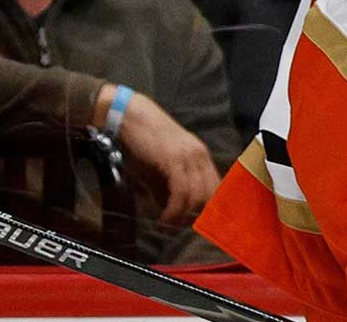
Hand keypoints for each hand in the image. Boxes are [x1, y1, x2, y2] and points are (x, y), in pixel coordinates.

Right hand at [97, 84, 220, 225]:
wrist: (131, 116)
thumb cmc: (143, 142)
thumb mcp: (160, 168)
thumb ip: (169, 189)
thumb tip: (174, 214)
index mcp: (201, 156)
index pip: (216, 188)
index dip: (209, 209)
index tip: (196, 226)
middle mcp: (200, 156)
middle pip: (210, 195)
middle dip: (196, 217)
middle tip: (178, 230)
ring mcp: (190, 157)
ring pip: (197, 196)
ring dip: (183, 218)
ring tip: (167, 226)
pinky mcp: (175, 160)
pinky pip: (181, 193)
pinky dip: (173, 211)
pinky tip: (163, 219)